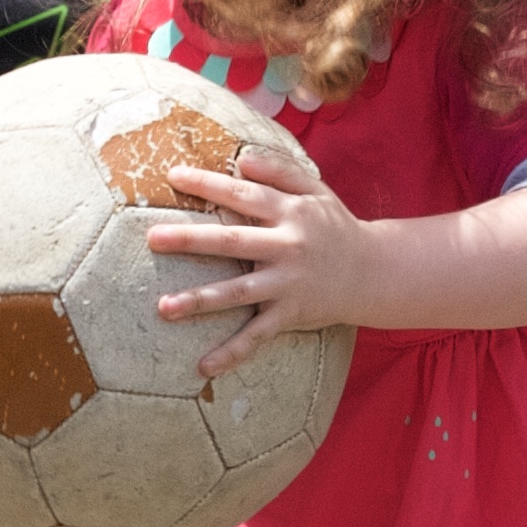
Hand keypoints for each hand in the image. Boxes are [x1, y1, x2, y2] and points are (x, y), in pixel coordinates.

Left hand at [146, 146, 383, 379]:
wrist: (373, 272)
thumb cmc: (334, 226)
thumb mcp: (315, 190)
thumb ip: (280, 170)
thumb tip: (242, 160)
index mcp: (290, 212)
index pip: (243, 194)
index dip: (209, 184)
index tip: (173, 176)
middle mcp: (287, 247)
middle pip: (233, 241)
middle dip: (192, 240)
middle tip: (153, 238)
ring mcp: (287, 284)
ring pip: (238, 292)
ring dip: (201, 300)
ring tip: (164, 307)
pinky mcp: (291, 315)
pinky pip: (257, 336)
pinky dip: (232, 352)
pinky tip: (203, 366)